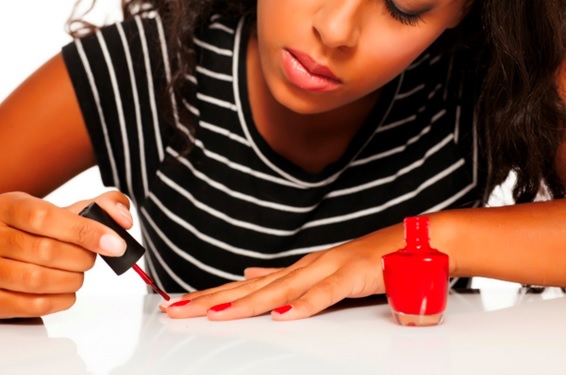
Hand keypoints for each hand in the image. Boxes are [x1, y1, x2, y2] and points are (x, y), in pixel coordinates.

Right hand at [0, 190, 131, 318]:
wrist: (0, 248)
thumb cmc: (35, 232)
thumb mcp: (61, 211)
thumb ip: (98, 208)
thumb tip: (124, 219)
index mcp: (10, 208)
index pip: (45, 217)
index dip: (86, 232)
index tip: (115, 244)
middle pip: (46, 251)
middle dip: (82, 258)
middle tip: (88, 257)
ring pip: (38, 280)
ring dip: (72, 279)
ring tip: (75, 272)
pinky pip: (32, 306)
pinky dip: (60, 300)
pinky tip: (64, 290)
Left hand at [162, 226, 403, 320]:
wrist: (408, 243)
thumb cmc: (365, 261)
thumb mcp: (318, 274)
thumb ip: (284, 279)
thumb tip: (249, 276)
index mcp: (294, 271)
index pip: (243, 287)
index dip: (209, 296)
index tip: (177, 303)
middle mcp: (303, 268)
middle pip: (250, 289)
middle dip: (211, 300)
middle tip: (176, 309)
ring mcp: (327, 270)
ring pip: (280, 290)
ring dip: (246, 303)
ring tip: (214, 314)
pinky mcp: (353, 276)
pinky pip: (327, 294)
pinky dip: (305, 304)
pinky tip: (284, 316)